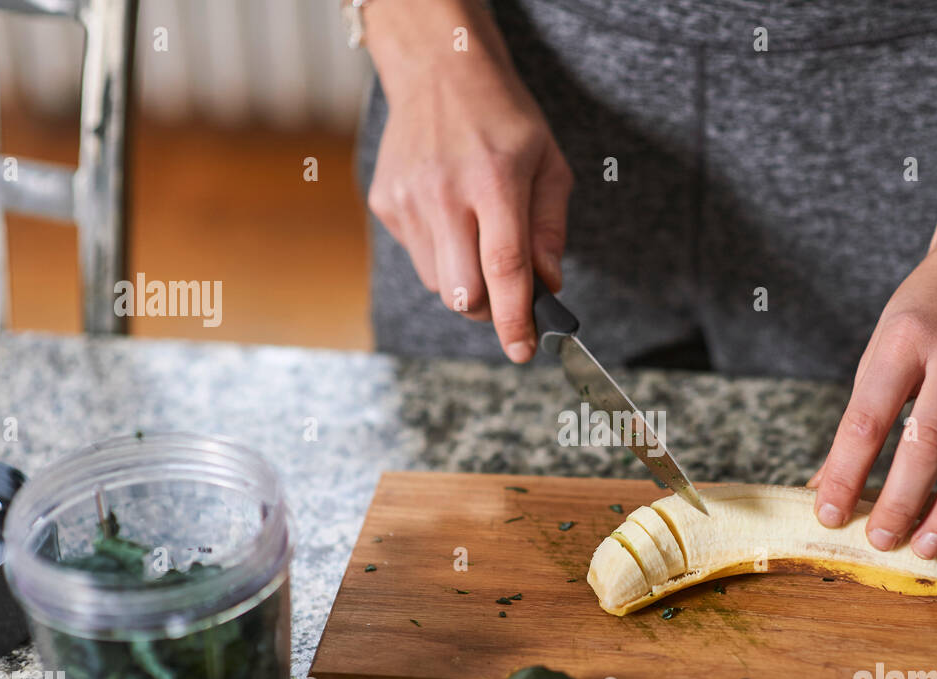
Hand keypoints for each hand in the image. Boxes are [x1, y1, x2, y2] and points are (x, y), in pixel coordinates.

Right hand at [364, 0, 571, 361]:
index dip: (516, 319)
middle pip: (465, 292)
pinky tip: (451, 216)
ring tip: (479, 238)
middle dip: (491, 309)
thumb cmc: (503, 118)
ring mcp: (408, 200)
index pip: (504, 268)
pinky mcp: (386, 203)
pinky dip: (443, 256)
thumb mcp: (549, 163)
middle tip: (509, 292)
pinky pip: (420, 258)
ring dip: (467, 282)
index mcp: (494, 181)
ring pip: (441, 284)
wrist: (439, 70)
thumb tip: (548, 284)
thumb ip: (550, 228)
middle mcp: (445, 193)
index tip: (524, 351)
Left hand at [809, 192, 936, 557]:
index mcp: (905, 338)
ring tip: (926, 546)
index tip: (829, 513)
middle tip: (881, 541)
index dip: (847, 472)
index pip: (868, 418)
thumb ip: (862, 415)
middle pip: (929, 442)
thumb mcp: (884, 345)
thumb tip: (829, 483)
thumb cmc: (929, 307)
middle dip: (903, 501)